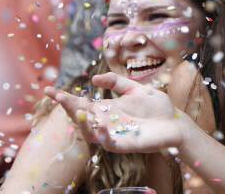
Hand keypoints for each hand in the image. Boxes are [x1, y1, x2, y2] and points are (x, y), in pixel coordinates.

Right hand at [44, 72, 192, 153]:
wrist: (176, 122)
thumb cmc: (156, 107)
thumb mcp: (135, 89)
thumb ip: (116, 82)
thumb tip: (93, 80)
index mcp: (107, 109)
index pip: (81, 104)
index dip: (65, 98)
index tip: (49, 89)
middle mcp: (106, 123)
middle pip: (81, 118)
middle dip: (69, 108)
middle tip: (61, 97)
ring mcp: (114, 135)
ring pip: (90, 133)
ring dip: (82, 123)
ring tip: (78, 110)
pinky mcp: (124, 145)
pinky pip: (108, 143)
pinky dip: (102, 134)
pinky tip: (101, 124)